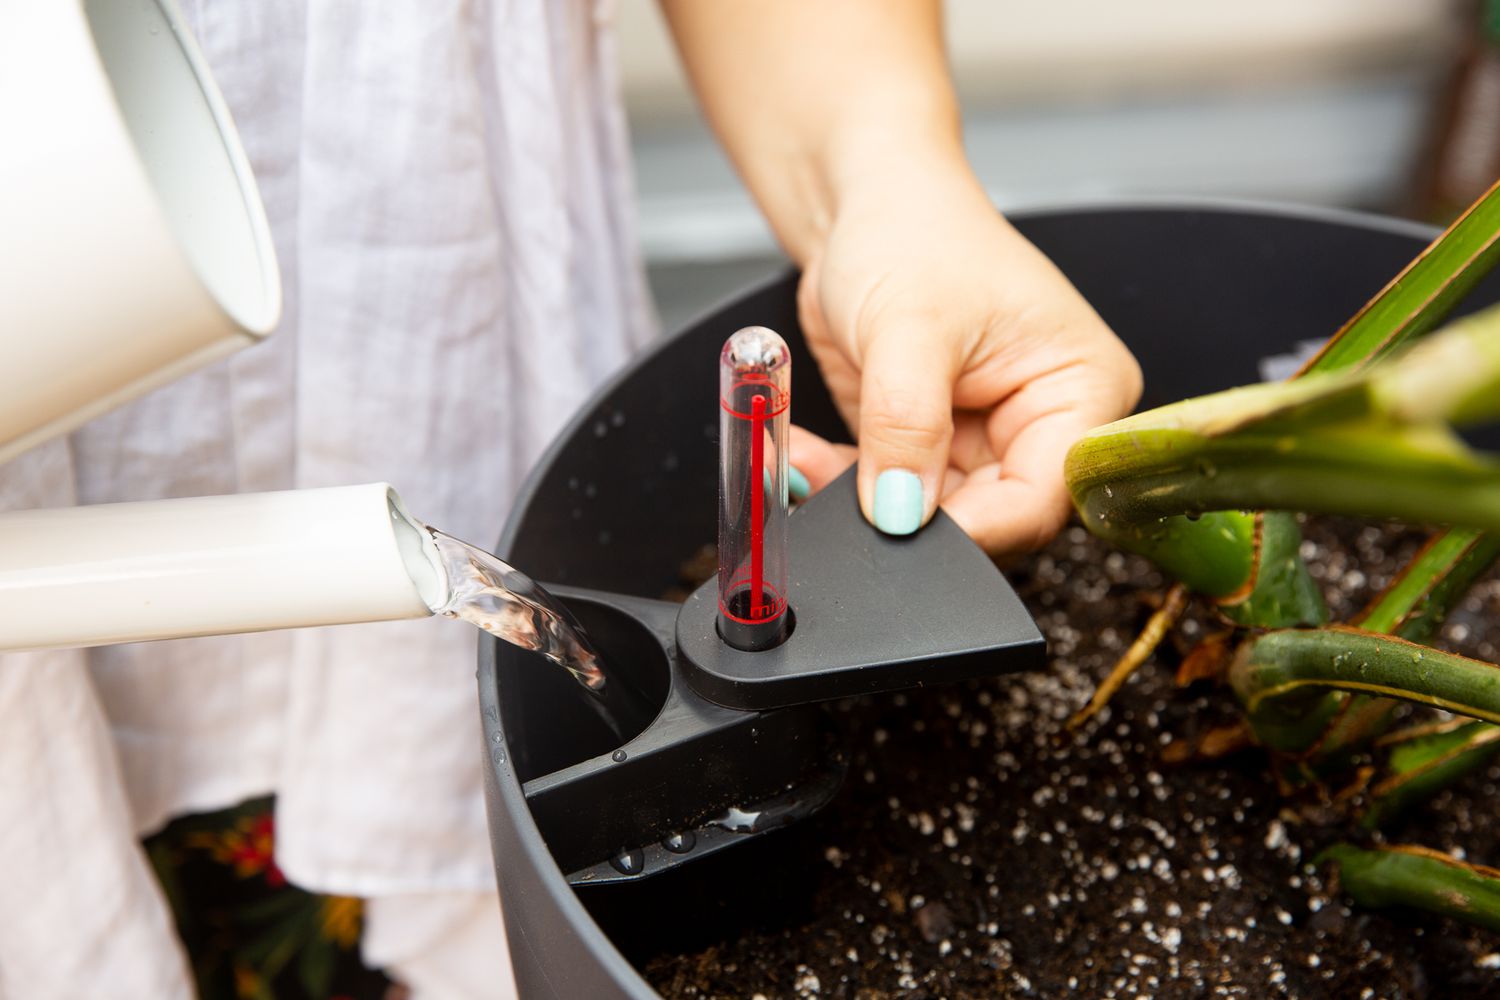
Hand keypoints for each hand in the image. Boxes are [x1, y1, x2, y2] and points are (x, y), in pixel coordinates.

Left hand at [790, 164, 1141, 554]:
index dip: (973, 527)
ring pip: (927, 516)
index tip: (902, 527)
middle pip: (988, 519)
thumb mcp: (909, 327)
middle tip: (838, 494)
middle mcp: (1042, 424)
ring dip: (858, 500)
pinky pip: (885, 494)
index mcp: (1083, 390)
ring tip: (804, 459)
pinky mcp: (927, 446)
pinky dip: (840, 482)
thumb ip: (908, 424)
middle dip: (906, 516)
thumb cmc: (915, 231)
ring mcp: (982, 439)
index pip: (1042, 498)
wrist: (864, 202)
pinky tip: (802, 454)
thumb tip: (900, 513)